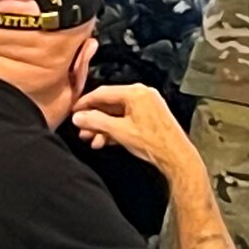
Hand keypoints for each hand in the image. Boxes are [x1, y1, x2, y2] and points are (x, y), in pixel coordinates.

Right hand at [72, 83, 198, 173]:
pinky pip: (126, 119)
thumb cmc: (153, 142)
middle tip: (81, 130)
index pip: (103, 93)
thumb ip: (96, 121)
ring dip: (103, 126)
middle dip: (94, 118)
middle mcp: (142, 95)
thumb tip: (79, 117)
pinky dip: (115, 129)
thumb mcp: (118, 131)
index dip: (85, 103)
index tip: (73, 111)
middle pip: (110, 103)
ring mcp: (147, 106)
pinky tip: (105, 141)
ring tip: (91, 139)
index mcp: (136, 93)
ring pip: (117, 113)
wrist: (175, 156)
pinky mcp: (150, 117)